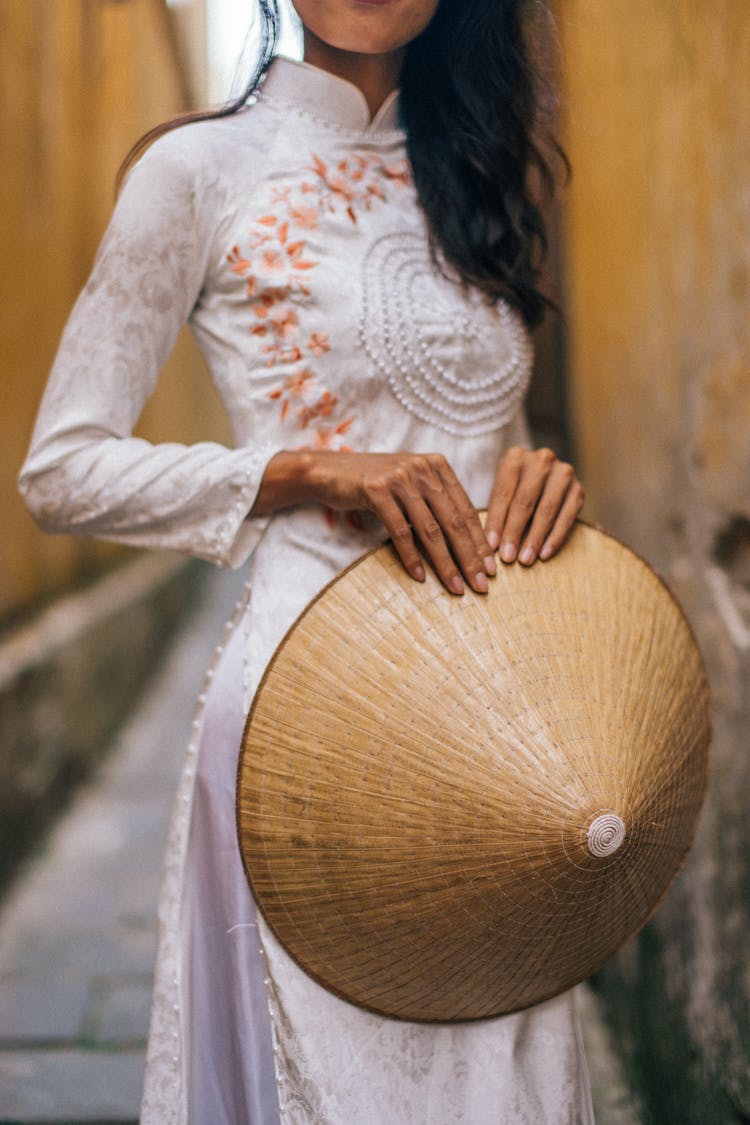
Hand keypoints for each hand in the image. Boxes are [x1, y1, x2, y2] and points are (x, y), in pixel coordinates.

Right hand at [256, 449, 495, 594]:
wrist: (330, 471)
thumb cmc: (374, 485)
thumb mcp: (410, 487)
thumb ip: (436, 503)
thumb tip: (466, 541)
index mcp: (438, 467)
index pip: (466, 510)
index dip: (481, 542)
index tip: (492, 569)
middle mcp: (423, 468)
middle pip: (454, 521)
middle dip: (471, 557)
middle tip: (482, 585)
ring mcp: (400, 477)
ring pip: (431, 529)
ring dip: (446, 563)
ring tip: (456, 587)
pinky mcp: (377, 490)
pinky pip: (400, 530)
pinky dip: (411, 556)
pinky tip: (420, 577)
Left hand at [485, 446, 584, 565]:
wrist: (541, 475)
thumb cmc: (513, 489)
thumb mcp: (501, 493)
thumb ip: (496, 513)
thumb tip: (489, 546)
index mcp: (515, 457)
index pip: (504, 493)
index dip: (496, 521)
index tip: (491, 546)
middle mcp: (541, 460)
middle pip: (525, 501)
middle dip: (515, 532)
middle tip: (508, 557)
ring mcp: (563, 473)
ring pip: (547, 510)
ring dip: (535, 538)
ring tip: (525, 560)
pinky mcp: (578, 489)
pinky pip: (567, 517)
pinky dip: (555, 537)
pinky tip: (545, 554)